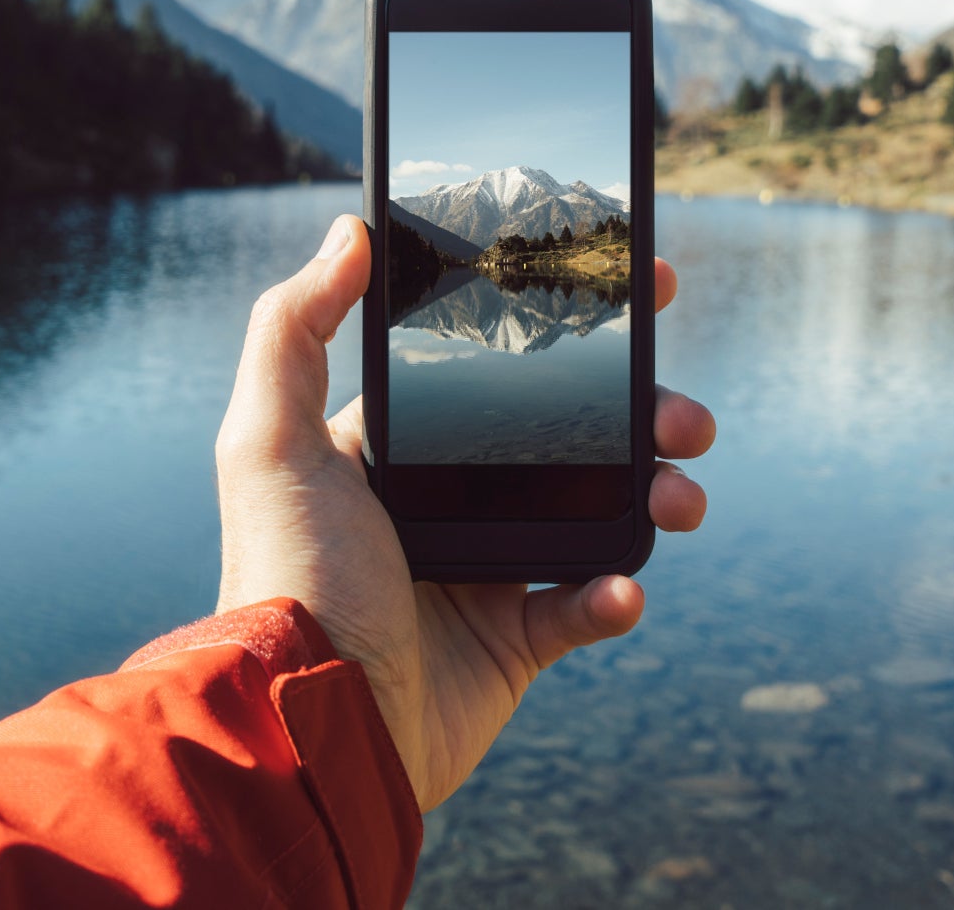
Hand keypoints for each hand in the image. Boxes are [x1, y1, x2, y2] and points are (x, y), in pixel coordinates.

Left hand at [214, 214, 715, 809]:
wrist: (309, 723)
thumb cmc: (285, 577)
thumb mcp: (267, 441)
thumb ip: (295, 328)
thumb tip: (350, 231)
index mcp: (400, 451)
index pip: (496, 369)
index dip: (568, 329)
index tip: (637, 293)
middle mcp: (446, 504)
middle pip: (568, 438)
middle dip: (642, 417)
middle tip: (686, 416)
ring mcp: (484, 574)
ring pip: (596, 515)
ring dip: (654, 496)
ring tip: (683, 496)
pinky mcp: (512, 646)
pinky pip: (585, 608)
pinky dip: (616, 594)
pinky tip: (620, 587)